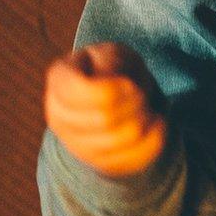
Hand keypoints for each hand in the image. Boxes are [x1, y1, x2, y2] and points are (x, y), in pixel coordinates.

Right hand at [45, 41, 166, 176]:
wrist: (114, 97)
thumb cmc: (113, 69)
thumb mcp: (112, 53)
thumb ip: (110, 63)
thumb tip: (113, 87)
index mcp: (59, 80)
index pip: (81, 92)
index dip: (114, 89)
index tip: (130, 84)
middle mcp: (58, 115)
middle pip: (104, 119)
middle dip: (134, 104)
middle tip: (142, 95)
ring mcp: (73, 143)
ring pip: (117, 142)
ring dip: (143, 122)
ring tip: (147, 109)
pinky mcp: (95, 162)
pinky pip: (129, 160)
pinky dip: (152, 141)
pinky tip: (157, 125)